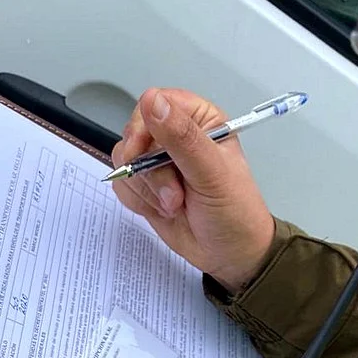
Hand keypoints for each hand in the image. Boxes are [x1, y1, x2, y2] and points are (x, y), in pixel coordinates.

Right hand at [112, 88, 274, 293]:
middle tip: (175, 195)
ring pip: (125, 161)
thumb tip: (153, 102)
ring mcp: (159, 163)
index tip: (142, 152)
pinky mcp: (147, 186)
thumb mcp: (212, 173)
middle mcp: (177, 137)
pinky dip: (139, 202)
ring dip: (147, 191)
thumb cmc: (235, 213)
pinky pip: (123, 185)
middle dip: (150, 172)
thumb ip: (182, 137)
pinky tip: (163, 211)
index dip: (144, 127)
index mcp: (200, 121)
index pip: (156, 104)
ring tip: (175, 205)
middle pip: (135, 135)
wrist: (230, 255)